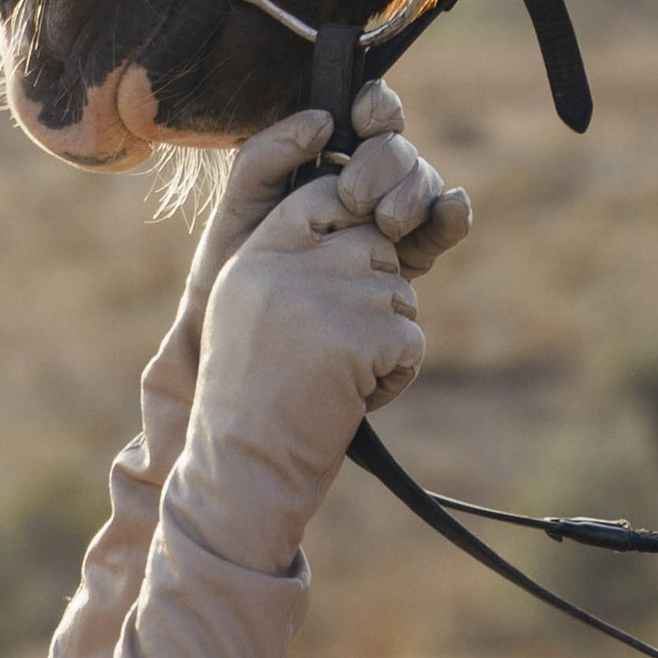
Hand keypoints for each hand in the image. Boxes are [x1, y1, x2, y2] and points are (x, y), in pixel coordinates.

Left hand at [160, 88, 470, 402]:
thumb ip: (267, 156)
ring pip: (423, 186)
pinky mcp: (406, 263)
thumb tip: (324, 121)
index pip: (366, 118)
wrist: (240, 341)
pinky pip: (442, 230)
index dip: (377, 107)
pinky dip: (453, 215)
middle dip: (385, 162)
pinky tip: (450, 209)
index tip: (363, 116)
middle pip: (398, 151)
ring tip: (386, 222)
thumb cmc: (230, 272)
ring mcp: (387, 224)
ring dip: (413, 192)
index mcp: (323, 163)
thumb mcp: (238, 207)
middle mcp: (362, 187)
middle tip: (355, 197)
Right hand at [170, 184, 433, 571]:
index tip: (341, 268)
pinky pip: (411, 340)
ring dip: (383, 341)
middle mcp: (291, 262)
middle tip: (331, 349)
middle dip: (373, 297)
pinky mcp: (363, 336)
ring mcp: (328, 296)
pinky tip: (349, 398)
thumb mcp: (249, 306)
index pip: (328, 193)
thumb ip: (295, 255)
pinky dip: (393, 377)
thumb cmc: (250, 392)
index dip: (351, 224)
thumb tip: (369, 222)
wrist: (246, 463)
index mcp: (260, 249)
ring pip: (400, 295)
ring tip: (333, 377)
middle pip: (376, 246)